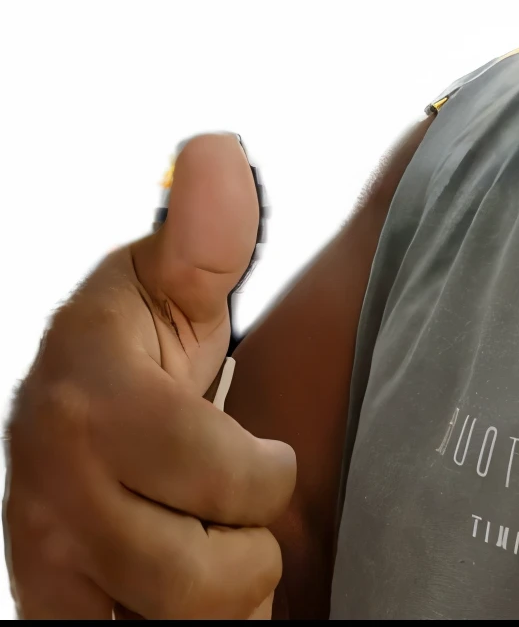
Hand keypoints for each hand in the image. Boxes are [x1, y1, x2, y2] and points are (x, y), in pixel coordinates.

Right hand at [4, 134, 295, 618]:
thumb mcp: (174, 278)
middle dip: (246, 552)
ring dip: (215, 604)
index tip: (263, 454)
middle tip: (239, 515)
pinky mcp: (42, 608)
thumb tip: (217, 150)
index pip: (216, 475)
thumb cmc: (140, 343)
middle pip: (198, 579)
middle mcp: (53, 487)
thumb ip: (206, 231)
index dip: (262, 476)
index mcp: (93, 396)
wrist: (66, 409)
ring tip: (212, 552)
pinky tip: (175, 593)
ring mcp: (41, 558)